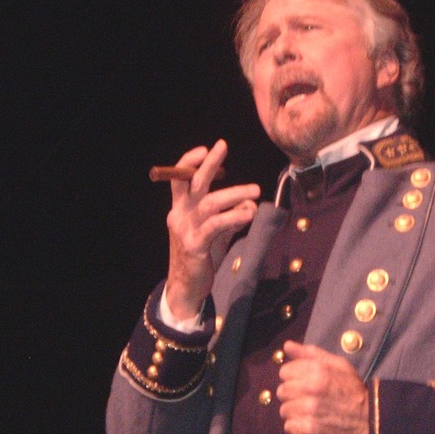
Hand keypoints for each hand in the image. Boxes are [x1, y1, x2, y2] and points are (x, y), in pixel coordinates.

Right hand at [165, 139, 259, 317]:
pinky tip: (249, 213)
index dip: (189, 161)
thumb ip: (227, 216)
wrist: (186, 288)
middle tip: (222, 145)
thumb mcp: (213, 232)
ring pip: (209, 203)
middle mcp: (179, 216)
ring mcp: (186, 231)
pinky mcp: (195, 246)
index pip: (179, 179)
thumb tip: (248, 205)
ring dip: (234, 193)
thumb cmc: (200, 256)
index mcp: (179, 209)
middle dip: (209, 163)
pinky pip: (216, 225)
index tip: (207, 148)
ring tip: (255, 190)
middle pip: (193, 183)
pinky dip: (234, 216)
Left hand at [276, 341, 368, 433]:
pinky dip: (298, 428)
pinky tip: (310, 425)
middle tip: (308, 400)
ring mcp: (308, 411)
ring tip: (311, 413)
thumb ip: (311, 354)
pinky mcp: (308, 431)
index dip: (294, 378)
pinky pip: (289, 427)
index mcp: (317, 370)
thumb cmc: (354, 392)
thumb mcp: (339, 365)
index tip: (304, 383)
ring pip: (284, 410)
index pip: (284, 372)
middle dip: (293, 396)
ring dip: (295, 413)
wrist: (371, 422)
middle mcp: (310, 389)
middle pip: (282, 391)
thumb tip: (287, 346)